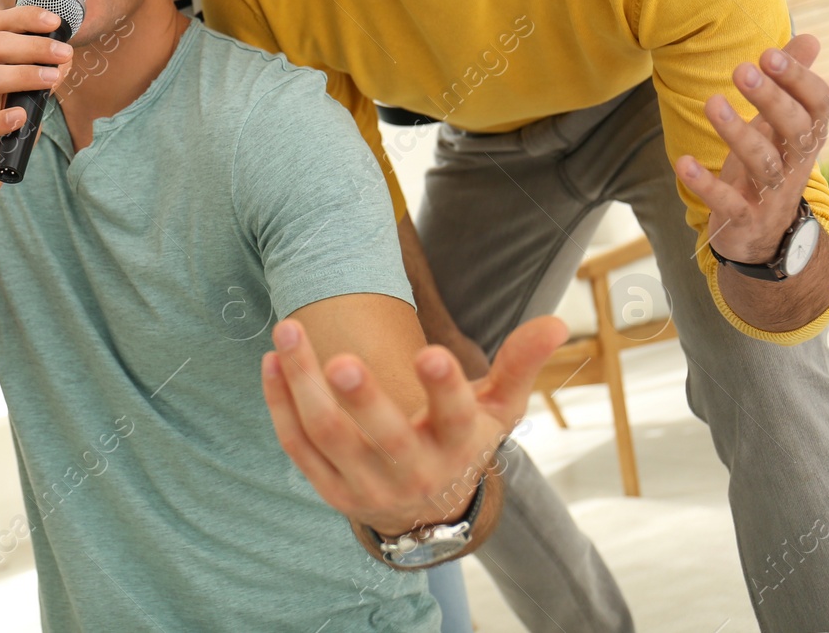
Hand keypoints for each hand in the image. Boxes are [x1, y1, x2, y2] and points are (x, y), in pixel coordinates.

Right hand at [0, 5, 71, 212]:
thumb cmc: (0, 138)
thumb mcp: (23, 104)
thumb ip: (41, 84)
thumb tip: (67, 60)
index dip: (25, 18)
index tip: (55, 22)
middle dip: (32, 45)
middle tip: (64, 53)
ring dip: (22, 74)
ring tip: (51, 79)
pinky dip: (0, 119)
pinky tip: (21, 117)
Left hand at [261, 314, 566, 536]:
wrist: (427, 508)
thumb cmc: (461, 438)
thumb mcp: (497, 408)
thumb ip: (520, 364)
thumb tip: (557, 320)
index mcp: (458, 444)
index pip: (455, 417)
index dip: (443, 387)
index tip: (429, 352)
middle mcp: (414, 470)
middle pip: (386, 437)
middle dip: (364, 399)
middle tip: (341, 360)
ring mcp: (368, 484)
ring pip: (328, 435)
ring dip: (302, 384)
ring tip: (286, 331)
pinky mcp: (331, 489)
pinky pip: (298, 446)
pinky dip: (281, 404)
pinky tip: (271, 362)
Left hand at [678, 34, 828, 262]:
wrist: (764, 236)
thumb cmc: (770, 166)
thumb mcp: (780, 127)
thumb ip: (792, 84)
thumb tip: (810, 39)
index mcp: (806, 138)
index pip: (817, 105)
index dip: (798, 80)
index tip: (769, 53)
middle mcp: (795, 164)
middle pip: (794, 130)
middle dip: (771, 100)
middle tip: (743, 69)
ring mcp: (771, 194)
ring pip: (763, 163)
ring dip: (737, 132)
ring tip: (711, 102)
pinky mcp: (744, 219)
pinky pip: (728, 202)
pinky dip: (706, 184)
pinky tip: (682, 163)